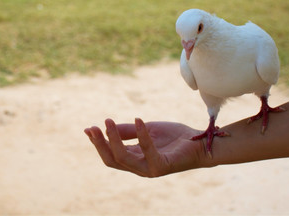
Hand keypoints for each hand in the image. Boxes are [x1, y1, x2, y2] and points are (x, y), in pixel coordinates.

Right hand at [84, 118, 205, 176]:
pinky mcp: (162, 167)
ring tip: (108, 121)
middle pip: (111, 159)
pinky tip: (138, 119)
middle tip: (93, 127)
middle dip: (100, 144)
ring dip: (113, 139)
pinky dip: (141, 135)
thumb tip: (107, 127)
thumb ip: (128, 131)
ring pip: (123, 157)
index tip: (88, 128)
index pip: (110, 154)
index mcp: (134, 159)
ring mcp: (150, 169)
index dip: (98, 143)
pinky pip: (147, 151)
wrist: (199, 142)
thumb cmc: (174, 137)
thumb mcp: (147, 129)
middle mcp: (139, 167)